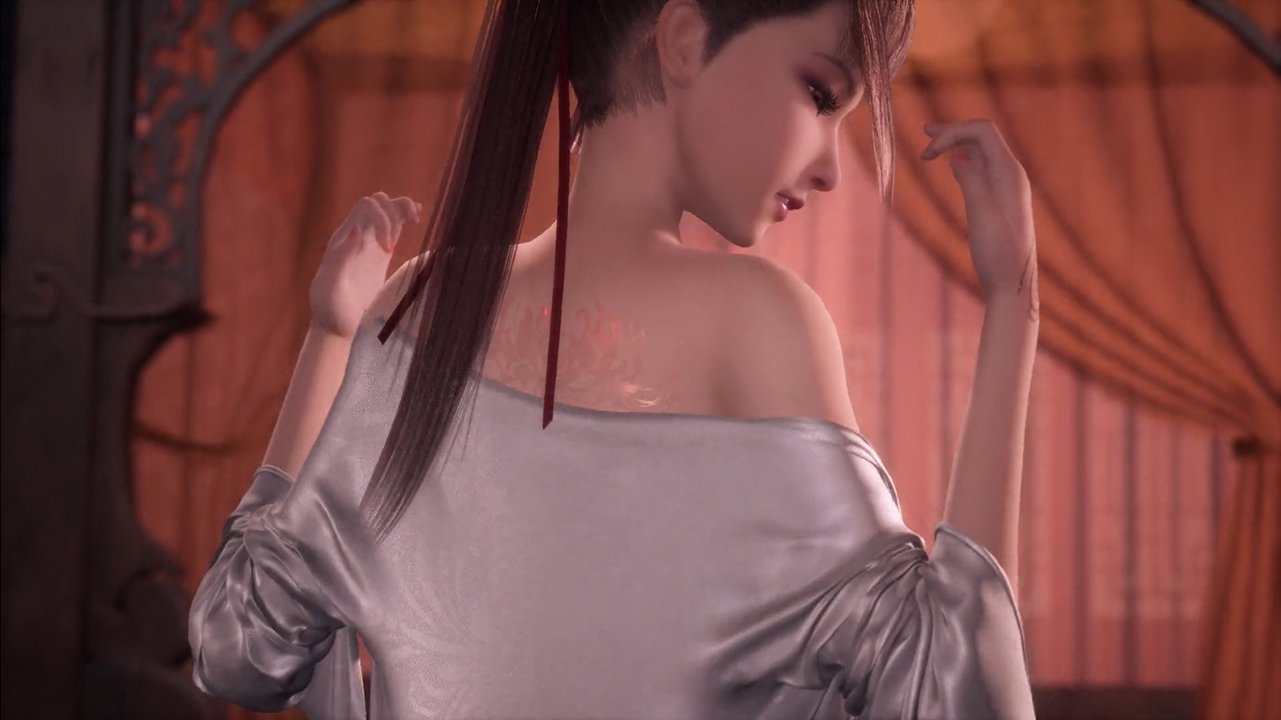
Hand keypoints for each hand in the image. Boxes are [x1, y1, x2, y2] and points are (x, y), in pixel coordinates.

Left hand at [309, 192, 422, 337]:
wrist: (336, 325)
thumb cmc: (330, 309)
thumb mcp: (330, 286)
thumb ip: (341, 258)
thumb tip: (357, 229)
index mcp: (343, 238)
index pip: (366, 207)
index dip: (383, 219)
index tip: (390, 249)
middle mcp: (356, 236)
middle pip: (378, 203)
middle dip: (395, 211)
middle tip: (407, 232)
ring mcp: (369, 244)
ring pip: (386, 211)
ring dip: (402, 209)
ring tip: (416, 219)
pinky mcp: (380, 255)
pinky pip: (392, 228)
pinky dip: (404, 219)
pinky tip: (415, 220)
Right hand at [921, 119, 1037, 311]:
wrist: (1012, 283)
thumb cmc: (997, 252)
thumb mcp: (981, 213)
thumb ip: (971, 179)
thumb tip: (957, 155)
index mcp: (1010, 173)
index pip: (982, 132)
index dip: (953, 133)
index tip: (927, 152)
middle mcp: (1011, 174)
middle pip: (982, 137)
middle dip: (954, 132)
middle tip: (924, 133)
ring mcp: (1006, 187)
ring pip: (981, 153)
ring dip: (957, 143)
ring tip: (932, 144)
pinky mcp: (999, 200)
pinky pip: (981, 169)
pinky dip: (963, 160)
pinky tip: (951, 163)